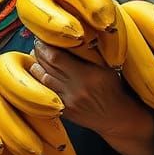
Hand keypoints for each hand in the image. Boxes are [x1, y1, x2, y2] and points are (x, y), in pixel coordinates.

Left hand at [31, 41, 153, 154]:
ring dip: (37, 66)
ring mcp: (68, 101)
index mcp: (88, 75)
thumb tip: (71, 37)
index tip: (43, 37)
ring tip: (36, 56)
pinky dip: (40, 81)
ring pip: (43, 80)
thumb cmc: (114, 88)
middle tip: (37, 44)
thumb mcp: (107, 68)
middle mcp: (76, 88)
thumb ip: (89, 54)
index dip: (46, 46)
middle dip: (40, 53)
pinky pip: (47, 92)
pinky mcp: (64, 111)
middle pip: (48, 67)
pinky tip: (39, 73)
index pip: (57, 58)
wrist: (118, 117)